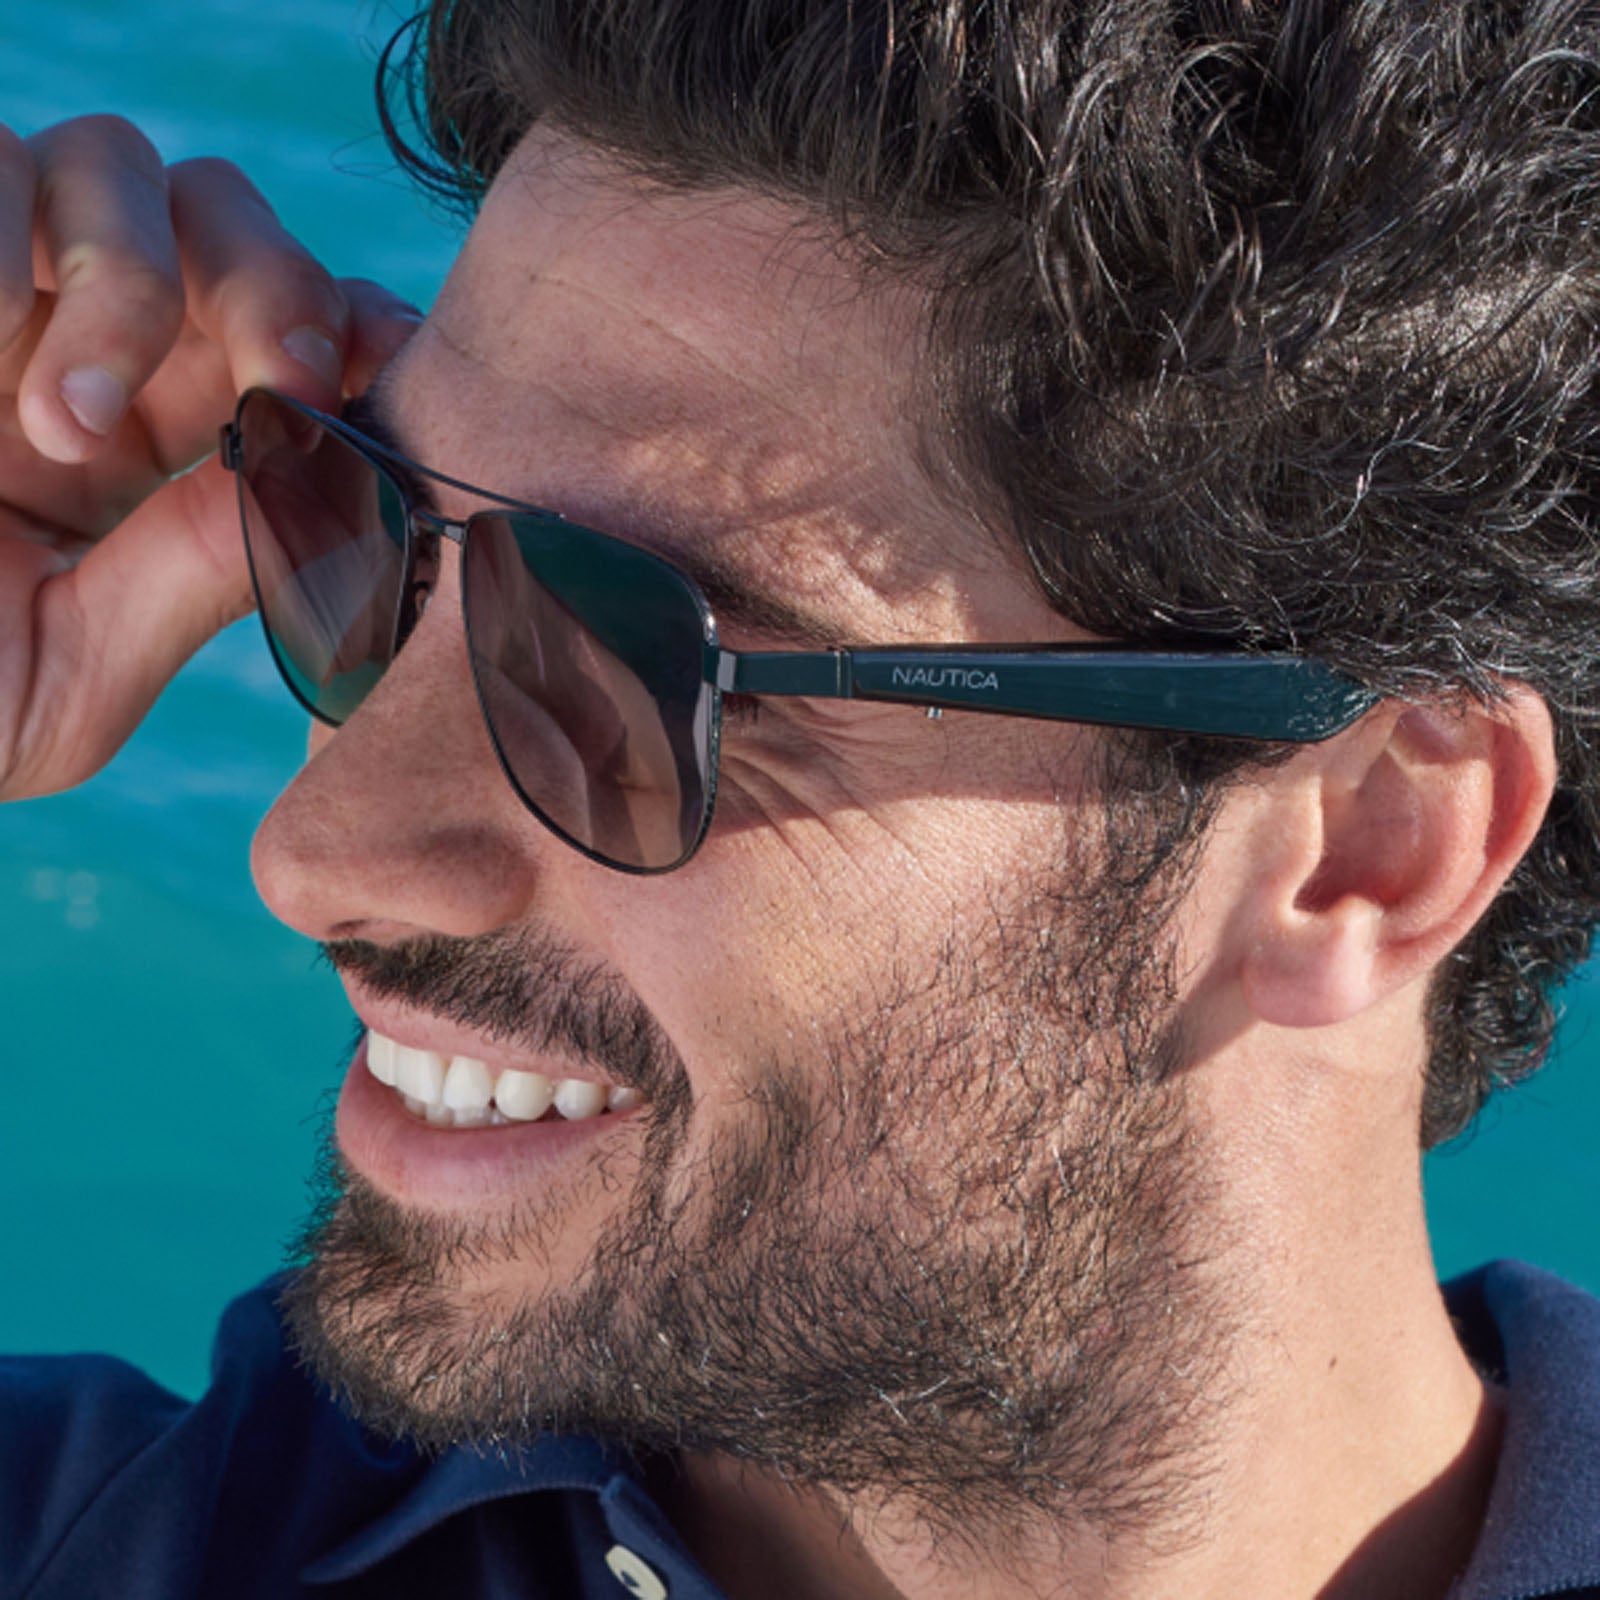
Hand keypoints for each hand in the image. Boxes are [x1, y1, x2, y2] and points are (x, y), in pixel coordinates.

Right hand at [0, 114, 421, 800]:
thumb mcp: (69, 672)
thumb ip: (193, 575)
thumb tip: (333, 487)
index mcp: (135, 442)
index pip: (274, 338)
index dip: (348, 335)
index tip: (382, 375)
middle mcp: (63, 345)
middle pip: (219, 219)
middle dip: (277, 284)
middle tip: (279, 381)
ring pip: (104, 160)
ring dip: (128, 281)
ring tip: (65, 429)